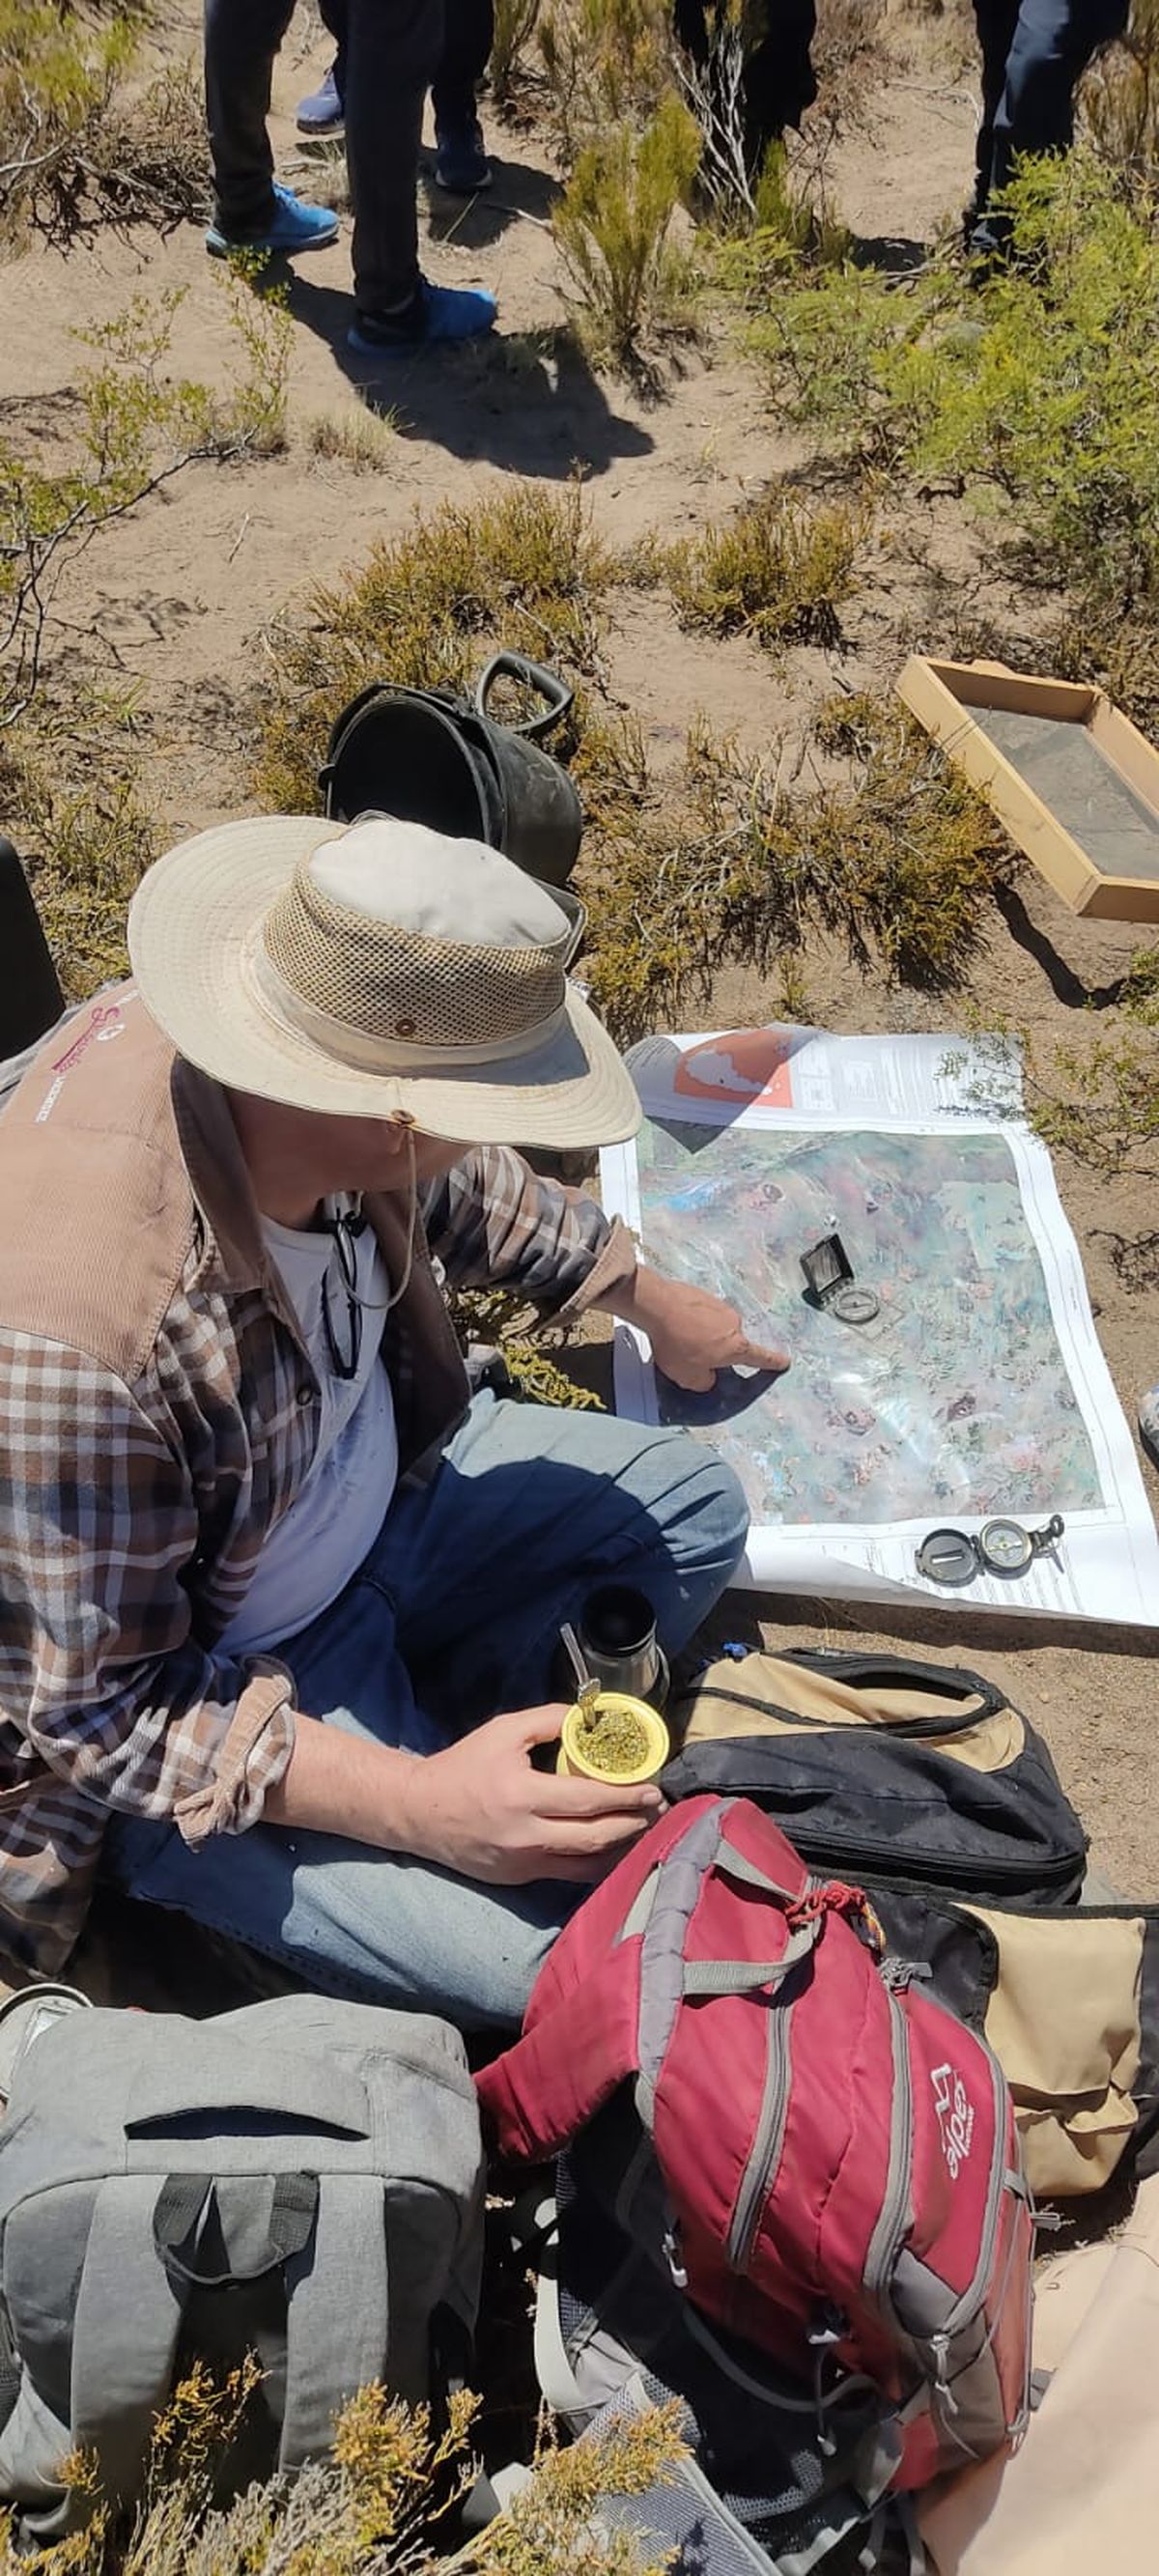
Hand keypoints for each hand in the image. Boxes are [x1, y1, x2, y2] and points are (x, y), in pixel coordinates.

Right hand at [400, 1704, 662, 1884]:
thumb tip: (591, 1717)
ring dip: (621, 1847)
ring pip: (587, 1863)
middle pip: (596, 1837)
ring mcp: (522, 1863)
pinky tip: (613, 1848)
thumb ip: (549, 1720)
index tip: (651, 1788)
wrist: (419, 1812)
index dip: (625, 1795)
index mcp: (522, 1795)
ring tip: (643, 1828)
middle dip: (634, 1823)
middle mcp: (525, 1836)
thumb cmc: (464, 1766)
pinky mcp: (519, 1878)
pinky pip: (568, 1874)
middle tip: (656, 1809)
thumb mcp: (503, 1731)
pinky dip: (596, 1862)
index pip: (588, 1799)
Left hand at [613, 1267, 789, 1393]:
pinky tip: (676, 1323)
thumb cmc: (677, 1345)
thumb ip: (706, 1382)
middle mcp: (734, 1324)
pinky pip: (703, 1313)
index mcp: (736, 1347)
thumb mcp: (689, 1378)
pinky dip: (694, 1320)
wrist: (658, 1305)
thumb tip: (709, 1376)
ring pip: (715, 1327)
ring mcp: (720, 1306)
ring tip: (679, 1338)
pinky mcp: (705, 1295)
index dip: (772, 1362)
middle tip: (692, 1355)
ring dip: (703, 1334)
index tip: (784, 1361)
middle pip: (730, 1342)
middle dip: (715, 1350)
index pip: (759, 1358)